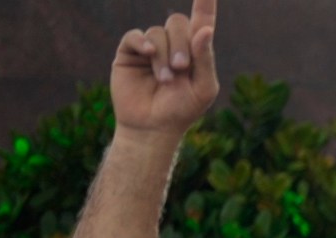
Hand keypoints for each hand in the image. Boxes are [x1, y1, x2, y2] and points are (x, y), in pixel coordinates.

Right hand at [111, 0, 219, 136]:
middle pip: (177, 22)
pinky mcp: (130, 52)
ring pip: (157, 32)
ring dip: (162, 56)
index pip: (201, 20)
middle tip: (181, 68)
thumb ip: (205, 58)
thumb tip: (205, 29)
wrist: (153, 127)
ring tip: (165, 80)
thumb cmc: (182, 109)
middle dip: (181, 44)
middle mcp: (173, 44)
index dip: (204, 4)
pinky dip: (142, 43)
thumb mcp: (202, 87)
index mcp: (195, 51)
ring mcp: (150, 47)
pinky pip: (135, 36)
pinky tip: (147, 54)